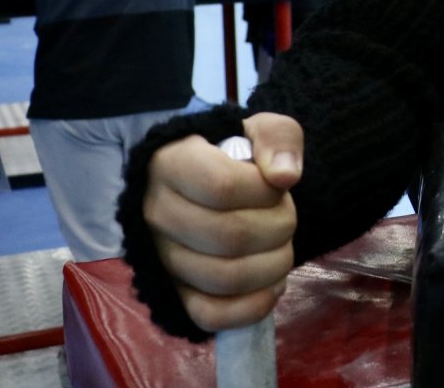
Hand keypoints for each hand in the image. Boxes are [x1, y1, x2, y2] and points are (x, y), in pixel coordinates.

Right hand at [142, 112, 302, 332]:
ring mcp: (160, 257)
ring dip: (273, 266)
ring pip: (224, 278)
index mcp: (170, 164)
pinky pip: (210, 315)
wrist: (202, 184)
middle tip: (287, 219)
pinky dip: (253, 306)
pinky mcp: (172, 293)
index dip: (265, 192)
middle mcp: (155, 213)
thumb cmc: (231, 155)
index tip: (277, 186)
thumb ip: (278, 139)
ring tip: (282, 248)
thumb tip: (286, 177)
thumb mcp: (258, 129)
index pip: (223, 186)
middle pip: (230, 237)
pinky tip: (272, 285)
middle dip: (279, 229)